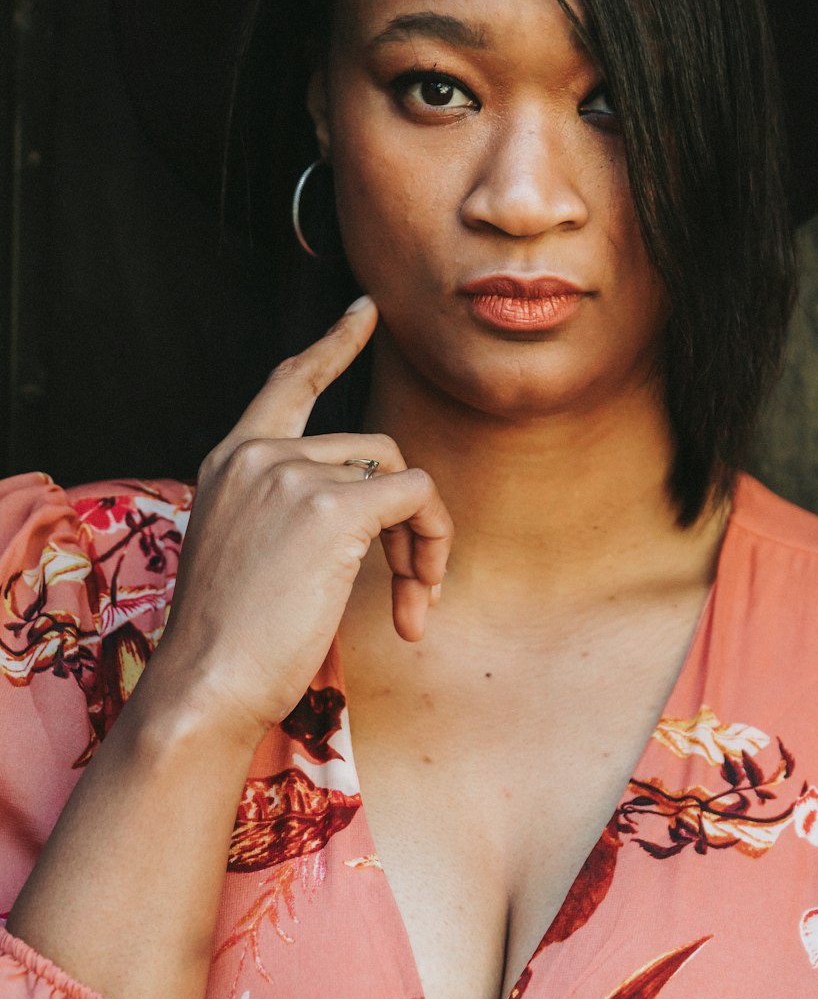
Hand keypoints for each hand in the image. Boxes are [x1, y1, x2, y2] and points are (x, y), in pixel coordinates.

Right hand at [144, 296, 452, 748]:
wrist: (206, 684)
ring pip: (401, 476)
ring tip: (412, 600)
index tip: (365, 314)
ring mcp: (292, 475)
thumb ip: (290, 512)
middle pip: (373, 451)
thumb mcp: (247, 553)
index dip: (332, 346)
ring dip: (421, 541)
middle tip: (411, 587)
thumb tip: (374, 505)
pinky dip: (431, 542)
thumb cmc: (228, 642)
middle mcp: (259, 455)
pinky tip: (413, 595)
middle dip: (404, 521)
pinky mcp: (332, 508)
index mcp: (231, 461)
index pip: (288, 384)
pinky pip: (416, 499)